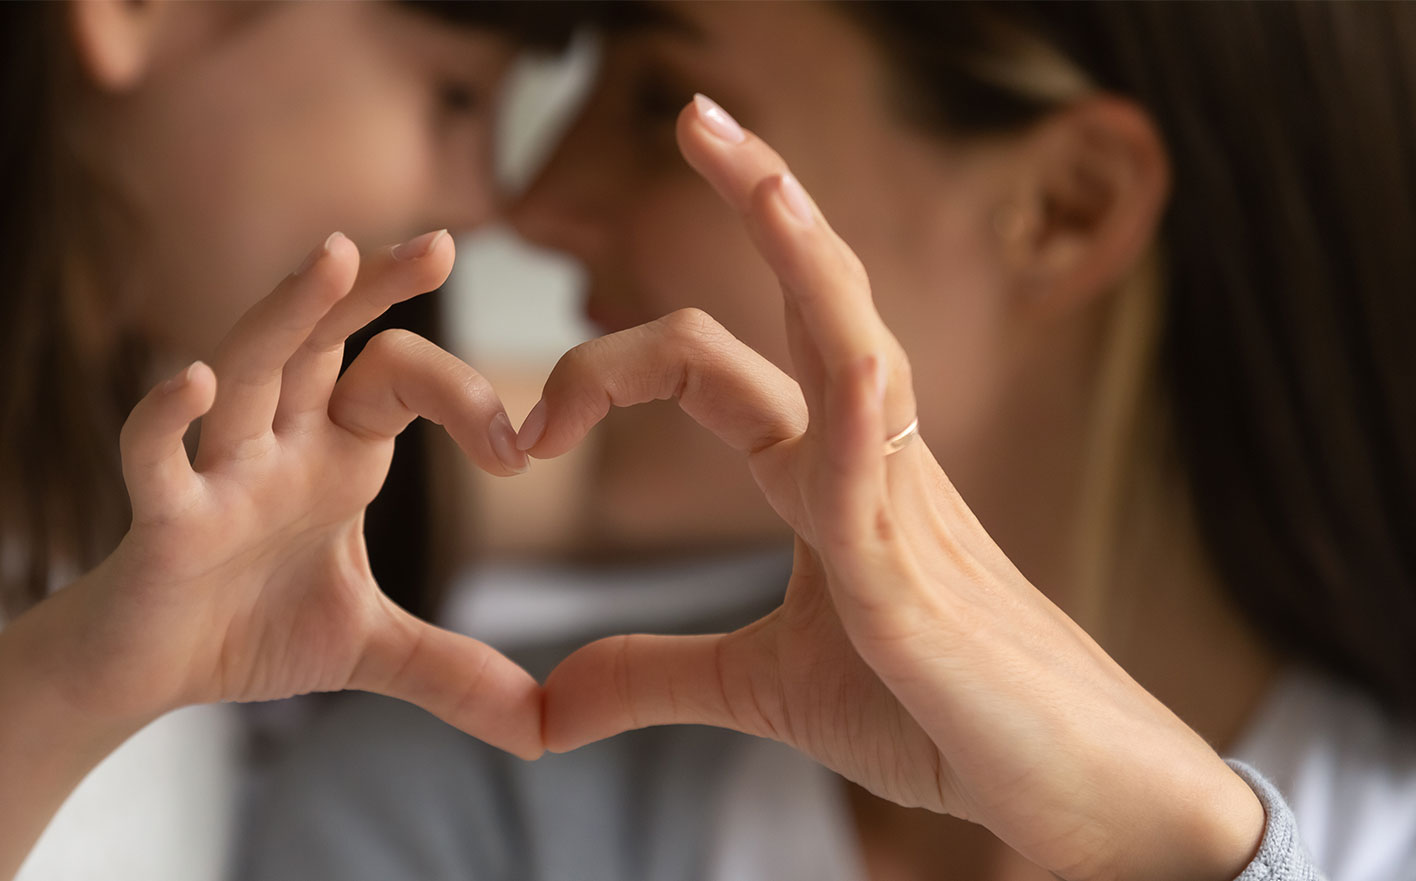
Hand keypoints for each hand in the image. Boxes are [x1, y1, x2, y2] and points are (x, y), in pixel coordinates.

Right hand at [40, 230, 541, 758]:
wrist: (141, 674)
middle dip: (375, 289)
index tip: (519, 453)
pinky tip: (193, 381)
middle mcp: (278, 443)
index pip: (399, 379)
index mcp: (334, 454)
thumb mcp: (368, 650)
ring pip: (248, 369)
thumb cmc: (244, 630)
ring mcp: (216, 472)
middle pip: (324, 339)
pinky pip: (156, 456)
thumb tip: (549, 731)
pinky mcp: (160, 520)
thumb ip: (454, 673)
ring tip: (334, 256)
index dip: (463, 398)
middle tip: (443, 242)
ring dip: (285, 313)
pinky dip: (167, 418)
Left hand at [530, 99, 1264, 878]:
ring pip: (854, 344)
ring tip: (753, 167)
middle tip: (695, 112)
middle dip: (760, 196)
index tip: (533, 429)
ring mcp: (902, 508)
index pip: (717, 363)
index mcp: (823, 473)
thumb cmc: (938, 716)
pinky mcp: (917, 584)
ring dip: (804, 252)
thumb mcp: (763, 689)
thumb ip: (653, 672)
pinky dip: (850, 415)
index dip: (616, 365)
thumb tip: (548, 701)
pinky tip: (841, 361)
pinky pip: (875, 475)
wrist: (1064, 790)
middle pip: (808, 298)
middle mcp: (867, 460)